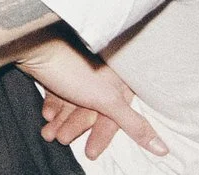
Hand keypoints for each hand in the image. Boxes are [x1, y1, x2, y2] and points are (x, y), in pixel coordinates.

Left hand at [18, 38, 166, 160]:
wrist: (35, 44)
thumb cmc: (75, 70)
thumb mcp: (108, 101)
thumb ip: (133, 124)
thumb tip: (164, 149)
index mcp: (117, 82)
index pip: (115, 116)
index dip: (103, 136)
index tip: (90, 153)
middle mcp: (99, 78)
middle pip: (90, 111)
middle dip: (74, 127)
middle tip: (60, 139)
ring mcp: (77, 73)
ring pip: (72, 104)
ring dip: (61, 121)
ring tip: (47, 134)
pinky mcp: (57, 72)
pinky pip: (58, 94)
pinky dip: (53, 107)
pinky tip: (46, 115)